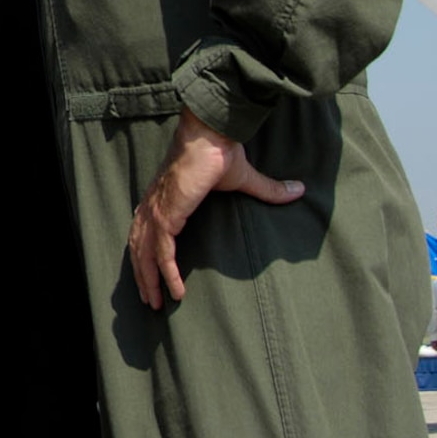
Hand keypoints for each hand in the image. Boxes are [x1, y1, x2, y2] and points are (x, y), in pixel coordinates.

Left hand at [129, 107, 302, 307]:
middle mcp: (154, 205)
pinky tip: (175, 291)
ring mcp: (157, 210)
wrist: (212, 134)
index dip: (146, 253)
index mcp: (164, 198)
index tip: (150, 273)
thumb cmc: (221, 152)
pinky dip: (166, 272)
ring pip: (145, 253)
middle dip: (142, 274)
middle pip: (138, 246)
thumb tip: (298, 189)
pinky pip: (162, 251)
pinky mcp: (167, 214)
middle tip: (149, 300)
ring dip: (149, 279)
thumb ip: (268, 189)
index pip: (146, 230)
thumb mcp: (245, 179)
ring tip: (156, 302)